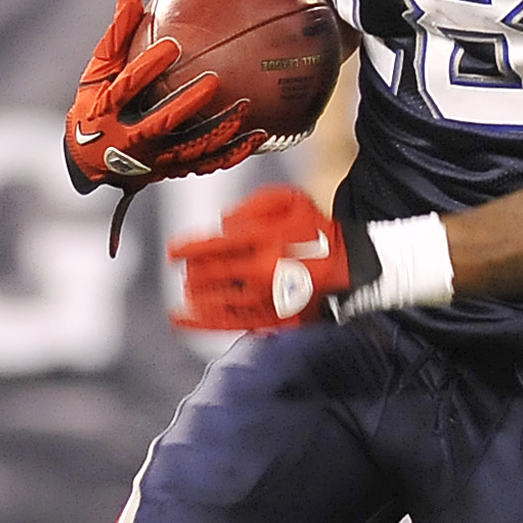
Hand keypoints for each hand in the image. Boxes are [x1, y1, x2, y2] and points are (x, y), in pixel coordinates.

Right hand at [63, 0, 263, 196]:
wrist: (92, 161)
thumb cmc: (96, 105)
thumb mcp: (97, 74)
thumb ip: (116, 39)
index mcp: (108, 110)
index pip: (127, 87)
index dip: (148, 67)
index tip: (171, 45)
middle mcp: (131, 138)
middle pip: (162, 122)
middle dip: (187, 103)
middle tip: (213, 81)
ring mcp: (155, 158)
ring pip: (191, 147)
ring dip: (220, 129)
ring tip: (245, 108)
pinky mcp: (175, 169)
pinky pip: (210, 163)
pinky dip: (236, 151)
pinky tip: (261, 135)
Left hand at [167, 185, 350, 331]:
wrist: (349, 267)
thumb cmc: (317, 230)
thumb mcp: (291, 198)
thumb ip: (253, 204)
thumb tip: (224, 223)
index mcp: (264, 239)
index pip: (214, 245)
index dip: (188, 248)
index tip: (172, 251)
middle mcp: (260, 269)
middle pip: (210, 273)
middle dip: (194, 270)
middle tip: (188, 268)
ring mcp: (264, 297)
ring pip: (214, 298)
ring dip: (197, 292)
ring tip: (191, 288)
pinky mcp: (271, 318)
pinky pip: (228, 323)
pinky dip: (201, 322)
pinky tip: (181, 319)